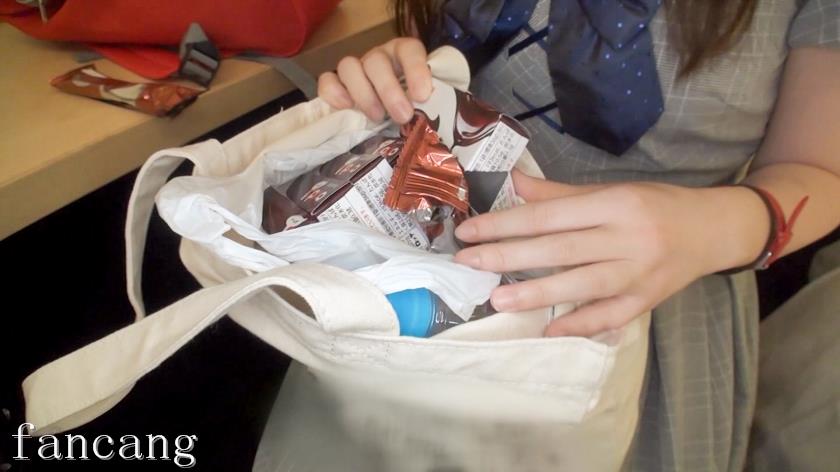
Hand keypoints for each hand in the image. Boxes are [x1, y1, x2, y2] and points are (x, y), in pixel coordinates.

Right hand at [318, 37, 432, 123]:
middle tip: (402, 116)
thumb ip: (435, 104)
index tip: (422, 96)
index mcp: (405, 55)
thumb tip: (445, 117)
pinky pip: (327, 80)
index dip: (416, 70)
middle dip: (389, 90)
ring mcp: (356, 69)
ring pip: (349, 67)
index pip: (409, 50)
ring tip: (377, 117)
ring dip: (363, 94)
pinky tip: (346, 108)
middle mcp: (379, 58)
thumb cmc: (416, 108)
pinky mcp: (338, 85)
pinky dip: (333, 93)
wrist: (396, 117)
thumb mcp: (430, 103)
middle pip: (376, 62)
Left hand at [453, 171, 768, 336]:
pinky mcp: (647, 300)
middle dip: (509, 256)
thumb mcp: (609, 191)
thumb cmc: (653, 206)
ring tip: (498, 300)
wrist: (712, 230)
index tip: (470, 231)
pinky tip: (547, 330)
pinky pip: (609, 316)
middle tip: (468, 263)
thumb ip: (559, 194)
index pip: (549, 215)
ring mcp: (639, 272)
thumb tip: (512, 185)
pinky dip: (579, 324)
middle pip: (560, 249)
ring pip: (582, 284)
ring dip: (537, 293)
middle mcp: (627, 237)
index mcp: (614, 203)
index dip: (506, 223)